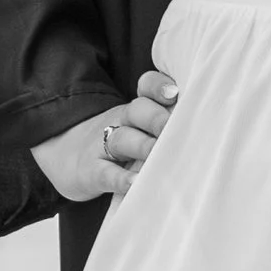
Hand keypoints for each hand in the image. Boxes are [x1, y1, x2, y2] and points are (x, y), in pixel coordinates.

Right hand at [31, 71, 175, 202]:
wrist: (65, 156)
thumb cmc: (119, 144)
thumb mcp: (138, 128)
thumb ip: (165, 123)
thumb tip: (205, 128)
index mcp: (137, 109)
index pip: (146, 87)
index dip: (158, 87)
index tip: (175, 94)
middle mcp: (122, 122)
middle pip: (138, 110)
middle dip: (156, 117)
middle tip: (171, 128)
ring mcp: (104, 146)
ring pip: (123, 139)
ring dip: (142, 146)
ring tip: (157, 153)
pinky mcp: (92, 172)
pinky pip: (107, 173)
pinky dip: (121, 179)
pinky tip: (136, 183)